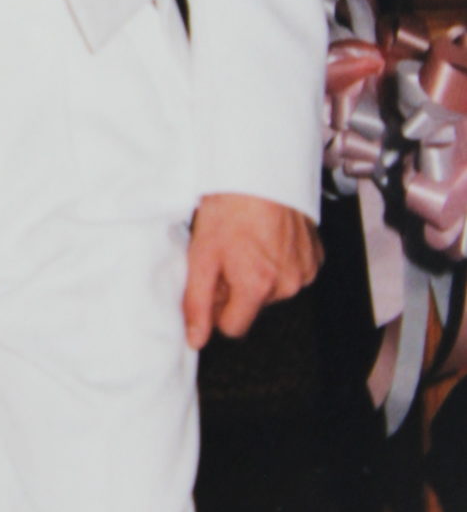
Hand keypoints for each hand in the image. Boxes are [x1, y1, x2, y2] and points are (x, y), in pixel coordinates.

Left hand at [182, 192, 321, 349]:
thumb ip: (197, 303)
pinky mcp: (315, 257)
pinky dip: (278, 261)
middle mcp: (287, 285)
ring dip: (258, 273)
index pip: (232, 327)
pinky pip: (291, 273)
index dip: (217, 306)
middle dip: (238, 287)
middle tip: (227, 253)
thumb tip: (196, 339)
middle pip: (253, 306)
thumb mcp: (201, 256)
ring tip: (247, 241)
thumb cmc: (229, 208)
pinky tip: (266, 239)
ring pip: (272, 290)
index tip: (213, 281)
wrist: (260, 172)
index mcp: (257, 287)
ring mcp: (304, 271)